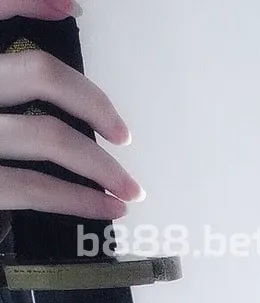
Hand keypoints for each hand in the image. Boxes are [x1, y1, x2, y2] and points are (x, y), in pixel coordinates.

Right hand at [0, 1, 140, 219]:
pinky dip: (81, 199)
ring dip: (102, 165)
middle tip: (121, 133)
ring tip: (128, 186)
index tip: (72, 8)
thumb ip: (1, 67)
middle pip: (40, 74)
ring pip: (49, 135)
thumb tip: (56, 14)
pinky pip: (37, 188)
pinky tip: (107, 206)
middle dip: (92, 102)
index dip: (31, 0)